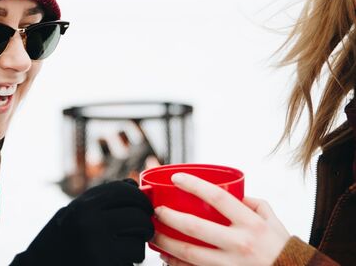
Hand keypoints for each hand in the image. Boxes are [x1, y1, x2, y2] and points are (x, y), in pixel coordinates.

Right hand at [11, 179, 153, 265]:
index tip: (144, 207)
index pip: (125, 190)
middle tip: (142, 231)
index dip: (140, 198)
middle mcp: (90, 222)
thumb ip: (102, 200)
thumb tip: (133, 184)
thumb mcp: (74, 213)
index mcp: (83, 205)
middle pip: (137, 216)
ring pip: (138, 242)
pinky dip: (128, 263)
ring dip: (137, 247)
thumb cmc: (58, 240)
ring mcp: (98, 247)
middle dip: (145, 224)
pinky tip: (114, 262)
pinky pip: (131, 262)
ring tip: (123, 250)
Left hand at [151, 173, 289, 265]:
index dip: (193, 185)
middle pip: (195, 228)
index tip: (175, 178)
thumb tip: (231, 191)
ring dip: (166, 243)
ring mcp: (232, 264)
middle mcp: (240, 243)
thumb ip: (252, 202)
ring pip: (190, 254)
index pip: (217, 197)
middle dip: (169, 217)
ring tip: (152, 235)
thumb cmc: (281, 246)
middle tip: (156, 210)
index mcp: (251, 223)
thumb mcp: (271, 219)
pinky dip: (176, 264)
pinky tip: (165, 257)